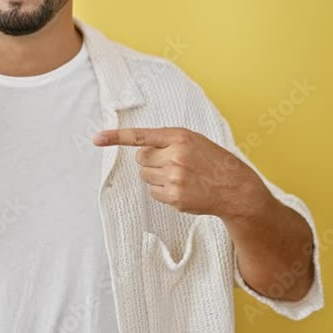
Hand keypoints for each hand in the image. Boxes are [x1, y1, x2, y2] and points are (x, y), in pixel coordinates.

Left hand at [93, 127, 269, 219]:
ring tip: (180, 177)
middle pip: (140, 159)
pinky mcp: (174, 197)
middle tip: (171, 164)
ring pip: (145, 176)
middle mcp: (175, 156)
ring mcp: (174, 178)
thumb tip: (139, 150)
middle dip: (151, 161)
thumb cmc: (212, 161)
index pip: (141, 136)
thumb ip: (167, 141)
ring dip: (156, 176)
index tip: (96, 139)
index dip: (115, 137)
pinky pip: (153, 192)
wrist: (235, 188)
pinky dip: (163, 191)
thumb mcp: (194, 141)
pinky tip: (182, 189)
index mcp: (180, 137)